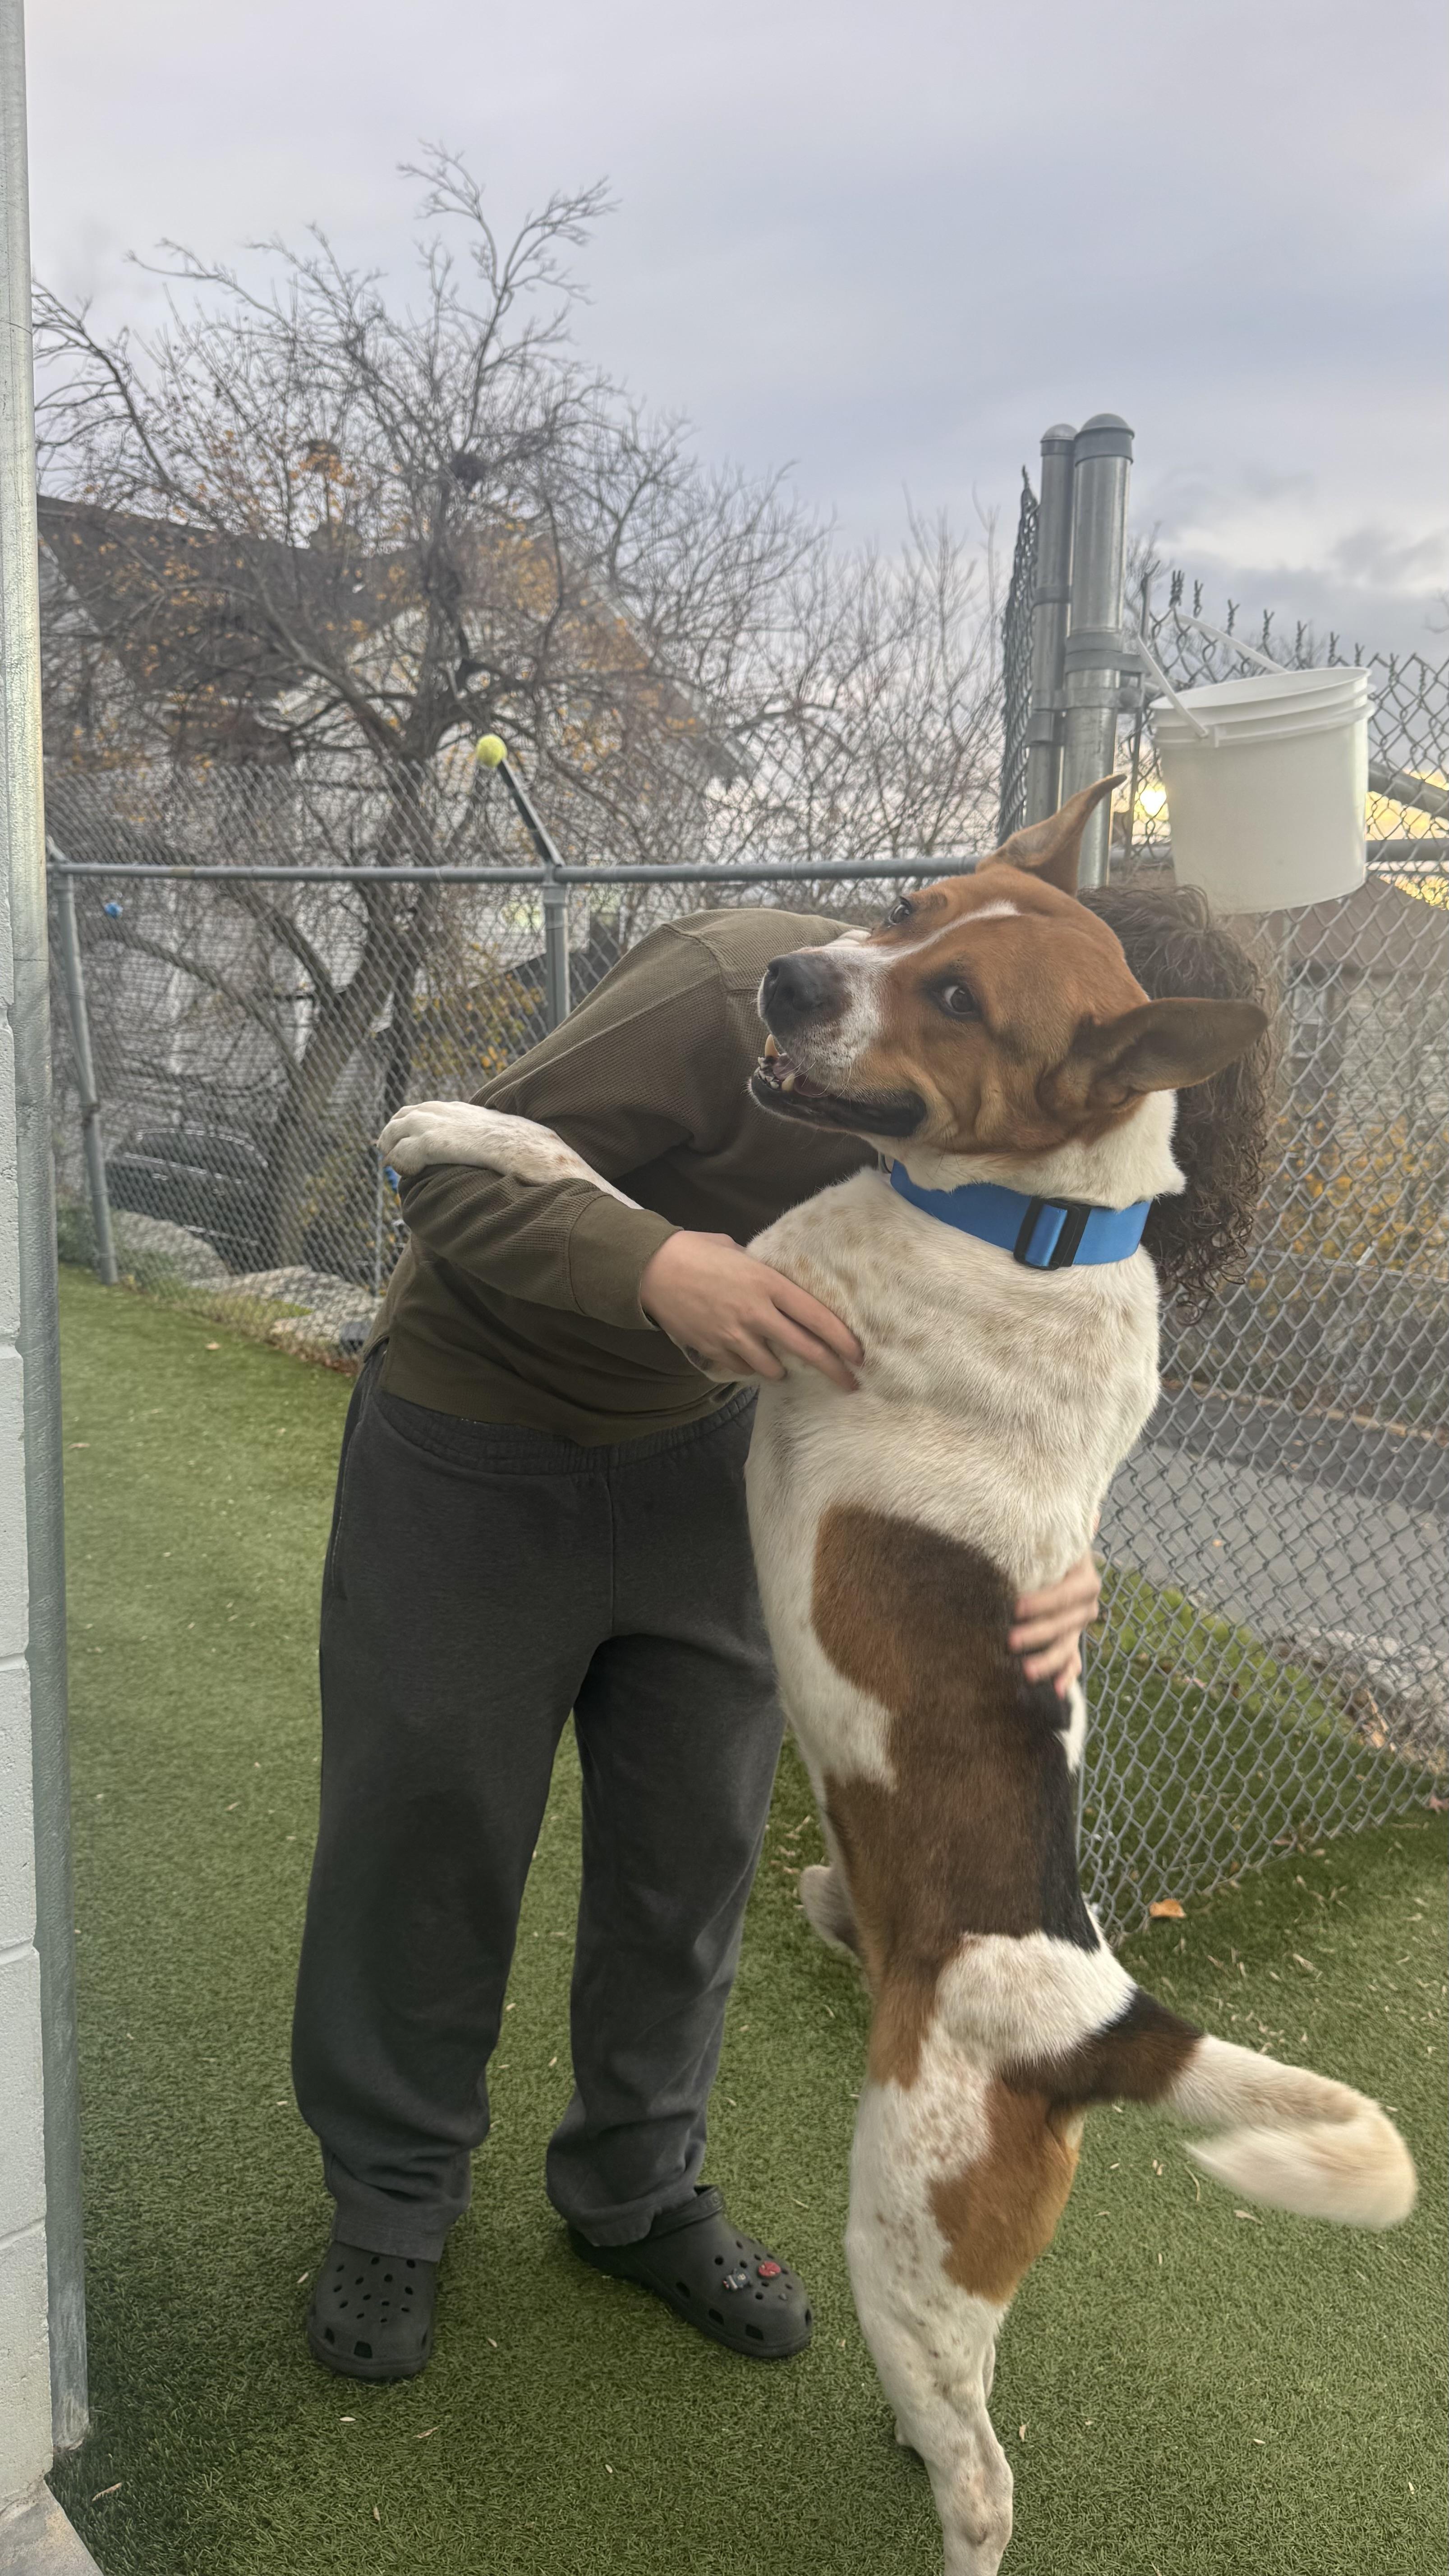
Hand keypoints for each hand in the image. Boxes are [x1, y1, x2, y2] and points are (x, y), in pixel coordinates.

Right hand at [640, 1231, 861, 1391]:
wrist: (652, 1269)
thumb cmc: (697, 1252)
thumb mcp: (738, 1252)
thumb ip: (762, 1272)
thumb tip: (776, 1285)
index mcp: (768, 1283)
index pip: (817, 1317)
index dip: (842, 1340)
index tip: (859, 1355)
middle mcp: (757, 1312)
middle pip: (806, 1349)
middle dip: (833, 1371)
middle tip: (849, 1384)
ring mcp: (735, 1335)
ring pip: (773, 1368)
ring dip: (782, 1369)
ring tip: (782, 1364)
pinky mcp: (714, 1349)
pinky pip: (743, 1369)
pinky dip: (749, 1367)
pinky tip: (748, 1358)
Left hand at [1009, 1551, 1101, 1696]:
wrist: (1059, 1557)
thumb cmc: (1047, 1546)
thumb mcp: (1050, 1542)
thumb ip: (1044, 1540)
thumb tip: (1054, 1524)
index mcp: (1085, 1579)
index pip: (1065, 1594)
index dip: (1042, 1602)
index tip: (1016, 1607)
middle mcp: (1087, 1604)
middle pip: (1064, 1623)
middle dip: (1037, 1633)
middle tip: (1010, 1640)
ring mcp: (1078, 1625)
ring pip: (1067, 1647)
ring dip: (1048, 1661)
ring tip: (1027, 1671)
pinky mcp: (1070, 1639)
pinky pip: (1072, 1661)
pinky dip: (1066, 1676)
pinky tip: (1058, 1690)